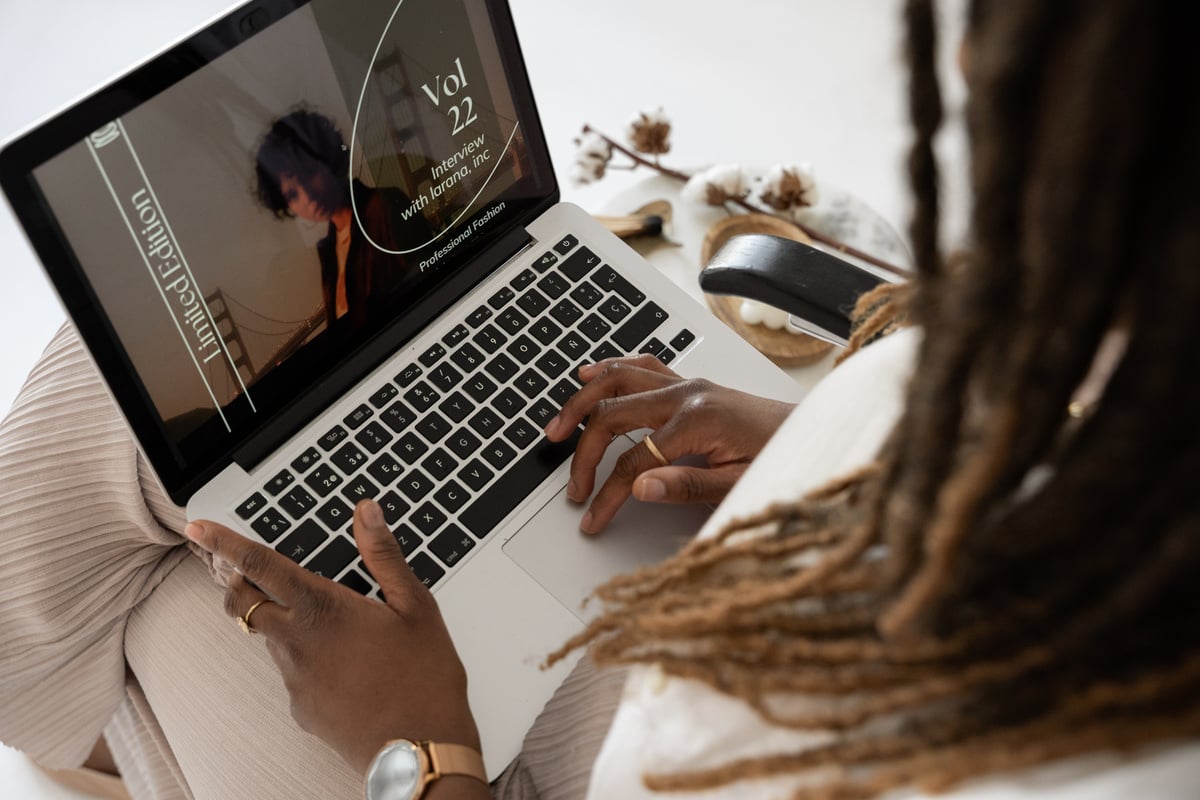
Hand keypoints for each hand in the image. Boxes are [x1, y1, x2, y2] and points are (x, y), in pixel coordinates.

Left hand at [184, 500, 479, 775]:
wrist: (420, 748)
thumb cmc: (425, 676)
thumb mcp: (416, 606)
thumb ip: (383, 555)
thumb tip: (366, 511)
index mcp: (324, 608)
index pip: (260, 565)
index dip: (224, 542)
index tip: (197, 527)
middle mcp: (298, 642)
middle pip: (242, 603)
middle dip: (238, 582)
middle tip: (251, 571)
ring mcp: (294, 679)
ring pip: (268, 637)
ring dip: (281, 620)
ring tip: (334, 625)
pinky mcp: (300, 708)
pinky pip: (292, 672)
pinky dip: (306, 658)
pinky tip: (346, 665)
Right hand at [543, 354, 793, 533]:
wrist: (812, 434)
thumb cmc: (782, 458)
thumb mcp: (739, 483)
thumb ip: (687, 486)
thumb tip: (639, 488)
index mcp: (698, 420)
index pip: (634, 460)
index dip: (608, 494)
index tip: (593, 518)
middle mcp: (687, 393)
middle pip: (613, 413)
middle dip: (584, 451)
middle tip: (572, 484)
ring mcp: (687, 383)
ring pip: (619, 378)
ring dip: (582, 400)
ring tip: (557, 425)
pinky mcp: (691, 383)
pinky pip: (641, 366)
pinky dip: (610, 369)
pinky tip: (590, 374)